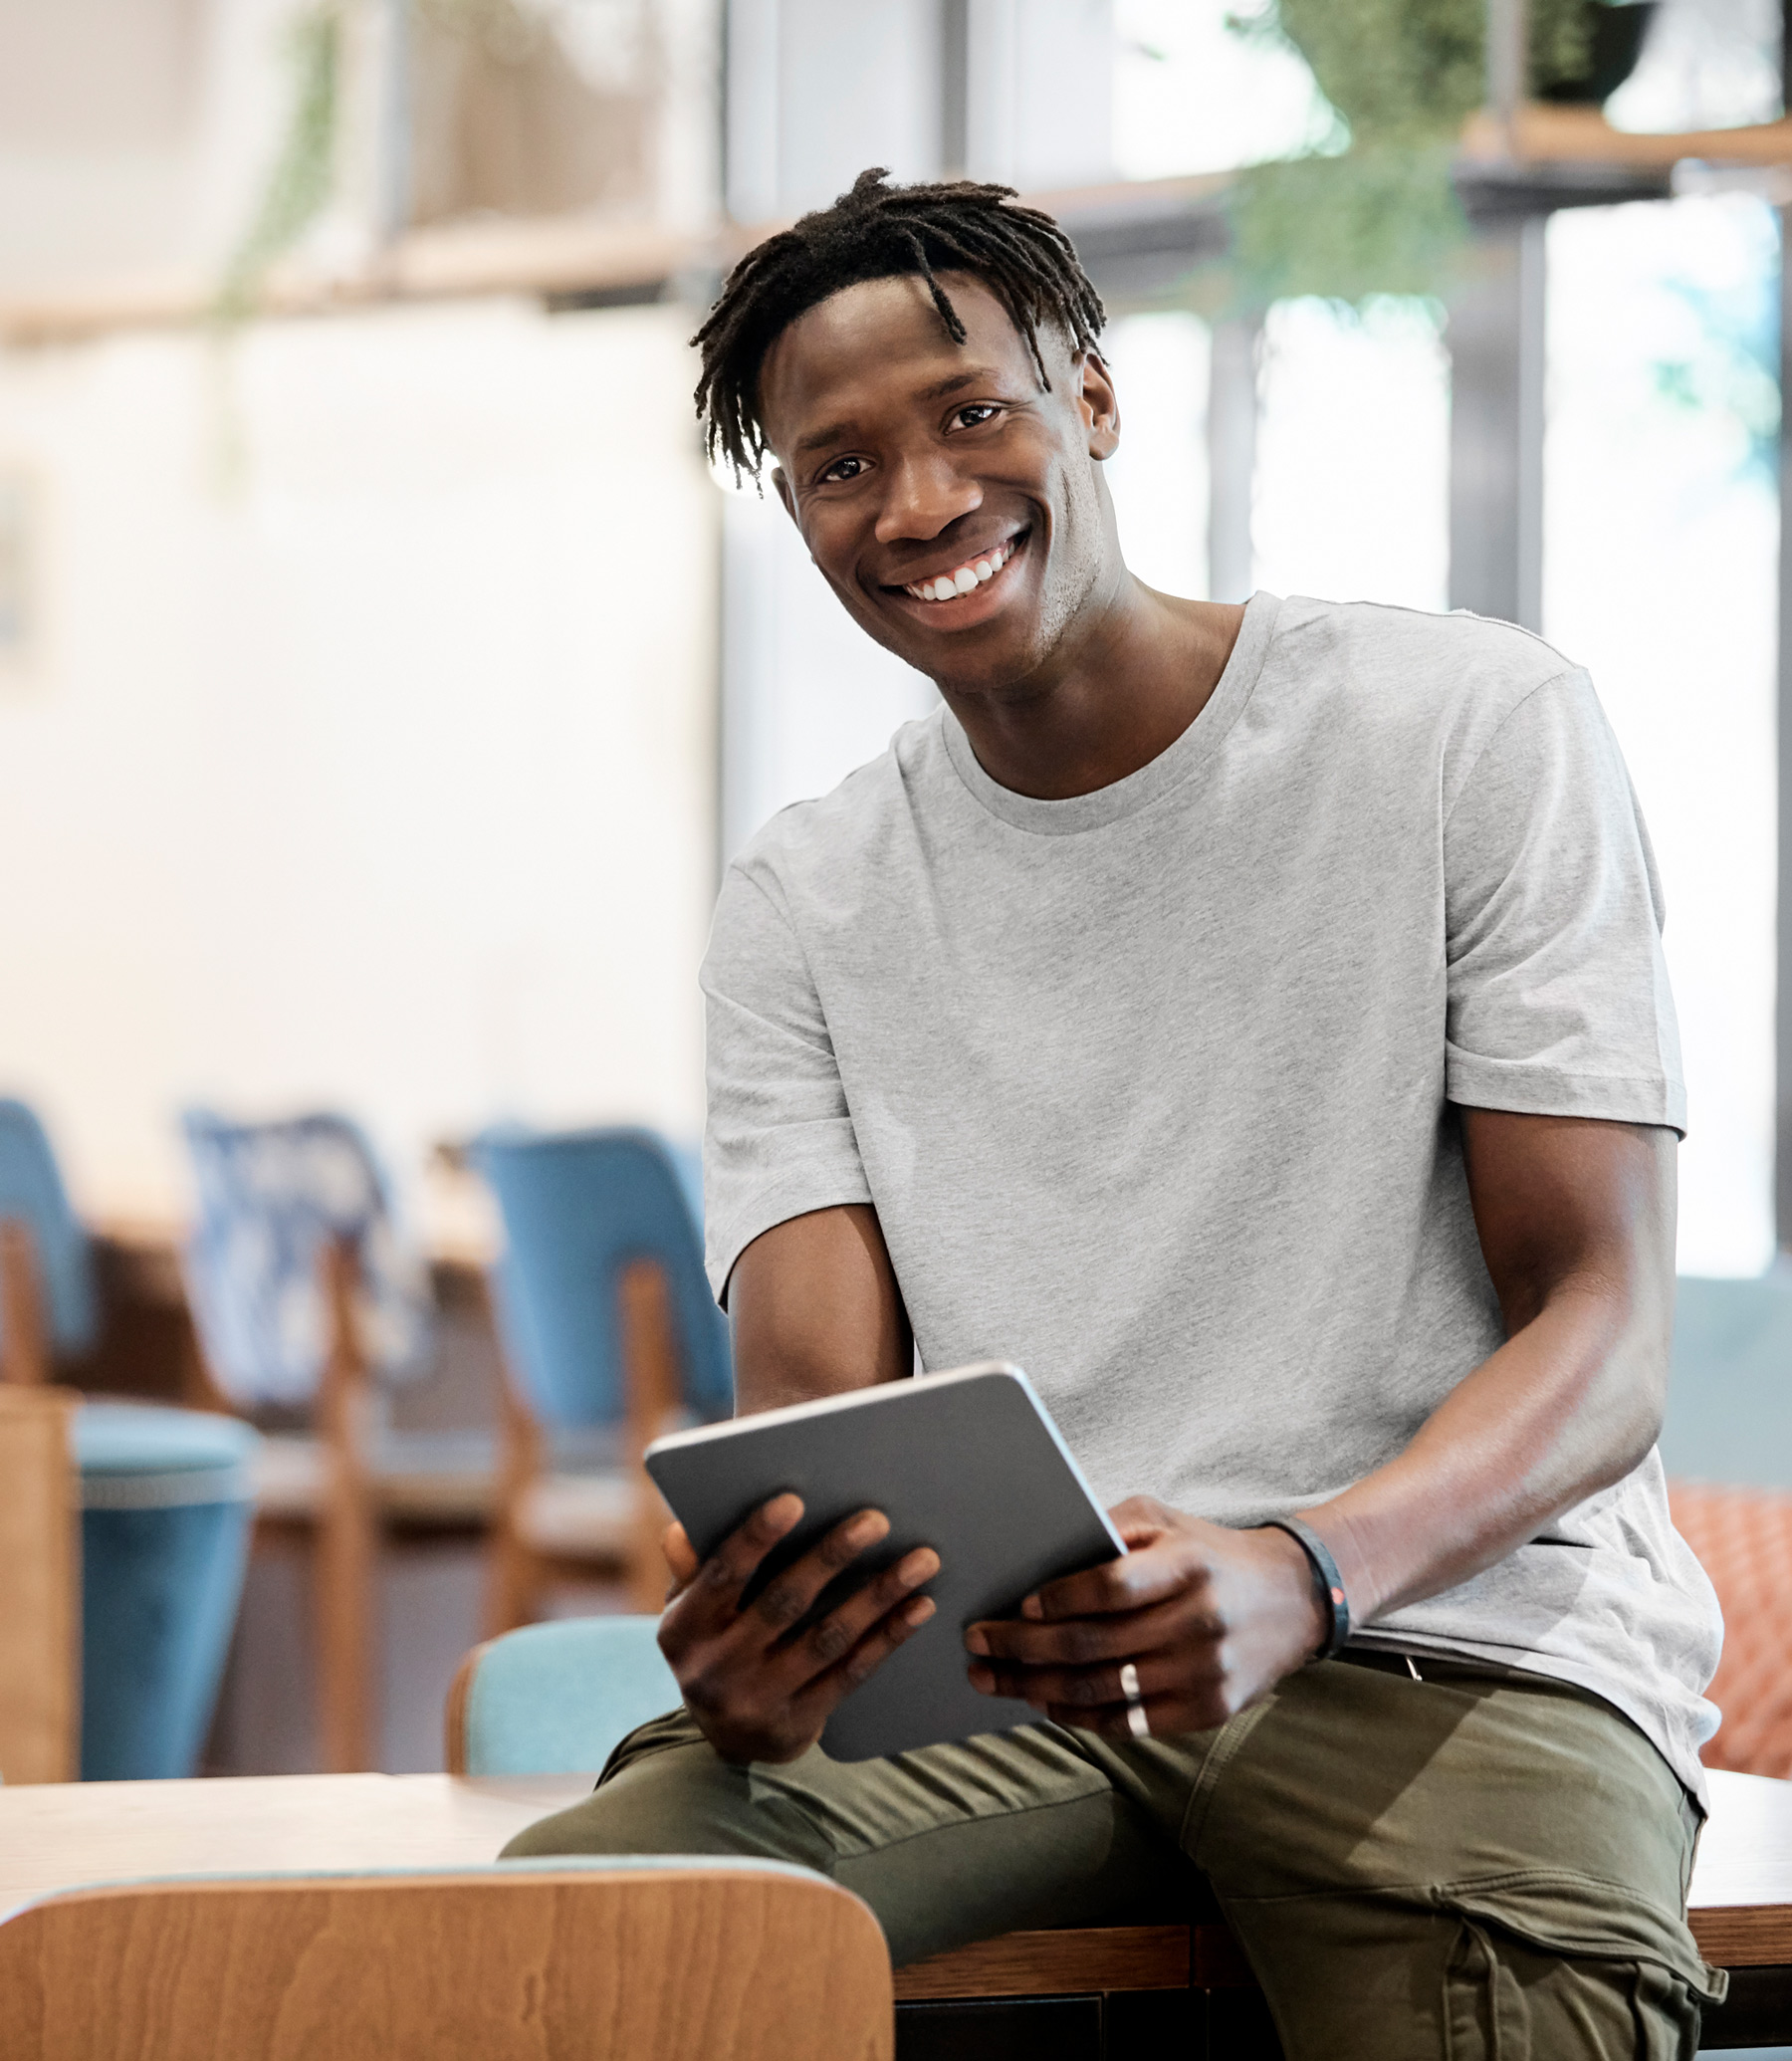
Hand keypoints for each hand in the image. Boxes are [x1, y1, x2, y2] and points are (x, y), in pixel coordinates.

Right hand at [656, 1493, 939, 1764]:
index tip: (795, 1500)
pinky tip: (918, 1606)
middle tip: (877, 1519)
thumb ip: (693, 1568)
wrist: (728, 1739)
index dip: (756, 1537)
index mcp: (684, 1630)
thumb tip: (682, 1530)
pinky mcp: (800, 1723)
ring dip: (878, 1595)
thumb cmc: (715, 1644)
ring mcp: (760, 1700)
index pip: (722, 1575)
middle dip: (832, 1556)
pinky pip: (852, 1673)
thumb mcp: (690, 1610)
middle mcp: (717, 1668)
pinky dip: (888, 1636)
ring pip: (828, 1638)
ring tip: (920, 1559)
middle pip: (784, 1603)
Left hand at [963, 1496, 1326, 1737]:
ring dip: (1038, 1686)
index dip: (1059, 1600)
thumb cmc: (1209, 1553)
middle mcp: (1199, 1621)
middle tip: (977, 1644)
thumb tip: (1040, 1553)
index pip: (1111, 1587)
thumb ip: (1108, 1529)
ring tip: (996, 1679)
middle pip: (1095, 1644)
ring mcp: (1206, 1672)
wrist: (1294, 1599)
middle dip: (1024, 1647)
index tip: (1017, 1605)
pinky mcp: (1210, 1710)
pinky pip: (1132, 1723)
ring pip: (1105, 1689)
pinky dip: (1081, 1716)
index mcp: (1187, 1566)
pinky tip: (1045, 1701)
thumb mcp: (1165, 1520)